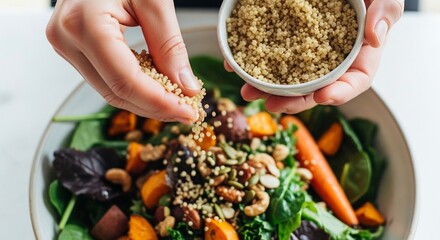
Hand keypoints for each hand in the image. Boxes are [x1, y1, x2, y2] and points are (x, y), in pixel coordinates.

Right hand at [46, 0, 201, 123]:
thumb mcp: (154, 0)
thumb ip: (169, 45)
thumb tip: (187, 86)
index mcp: (84, 23)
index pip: (125, 81)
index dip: (160, 103)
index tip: (189, 113)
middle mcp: (66, 39)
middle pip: (116, 93)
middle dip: (156, 107)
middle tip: (188, 111)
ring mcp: (66, 45)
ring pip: (109, 91)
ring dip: (145, 101)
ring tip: (176, 102)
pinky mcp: (73, 48)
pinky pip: (106, 78)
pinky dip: (134, 87)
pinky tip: (157, 88)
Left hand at [226, 0, 403, 113]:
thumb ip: (385, 12)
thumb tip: (375, 38)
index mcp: (358, 55)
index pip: (354, 81)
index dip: (339, 93)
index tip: (321, 98)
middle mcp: (332, 60)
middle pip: (315, 88)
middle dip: (292, 101)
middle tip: (271, 105)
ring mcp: (308, 52)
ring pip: (289, 77)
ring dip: (267, 88)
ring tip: (248, 91)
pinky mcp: (287, 40)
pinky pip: (271, 55)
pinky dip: (254, 62)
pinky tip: (236, 65)